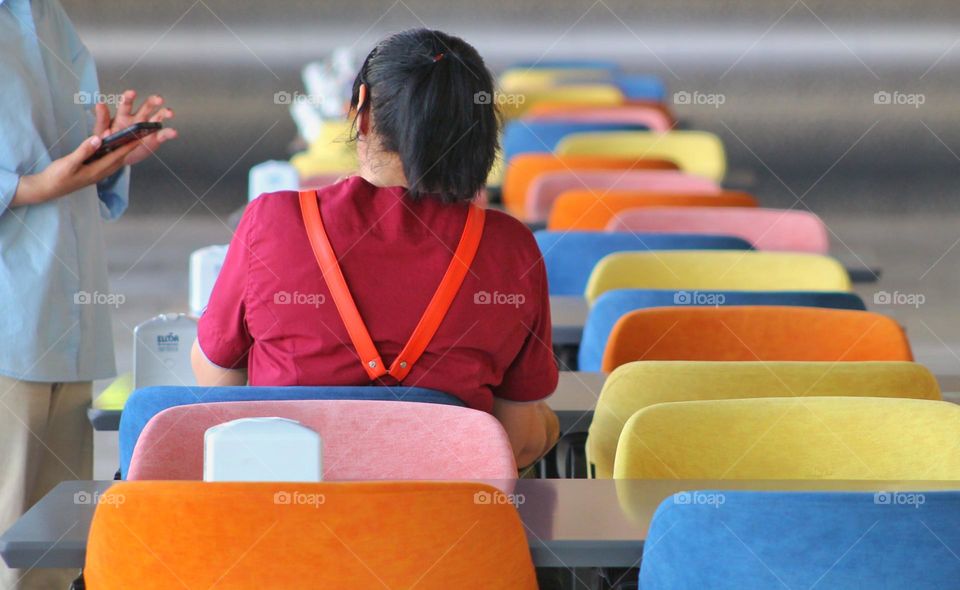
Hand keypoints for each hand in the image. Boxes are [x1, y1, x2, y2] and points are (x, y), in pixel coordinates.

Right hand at [12, 135, 138, 205]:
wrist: (47, 189)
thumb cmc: (57, 176)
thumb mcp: (69, 162)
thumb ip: (84, 151)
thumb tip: (98, 139)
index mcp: (98, 170)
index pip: (118, 155)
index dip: (130, 145)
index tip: (141, 136)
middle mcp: (101, 173)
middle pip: (121, 158)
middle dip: (132, 147)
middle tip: (143, 136)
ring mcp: (97, 174)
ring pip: (116, 161)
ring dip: (125, 151)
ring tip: (133, 141)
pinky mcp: (92, 173)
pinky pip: (109, 162)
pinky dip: (115, 154)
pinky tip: (116, 150)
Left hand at [93, 89, 176, 166]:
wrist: (117, 157)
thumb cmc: (108, 141)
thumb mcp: (100, 131)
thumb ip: (101, 119)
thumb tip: (99, 104)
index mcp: (123, 116)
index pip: (126, 104)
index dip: (129, 98)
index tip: (132, 93)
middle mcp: (138, 119)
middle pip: (146, 106)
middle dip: (153, 101)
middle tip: (158, 99)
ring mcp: (148, 128)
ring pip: (158, 117)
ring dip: (164, 113)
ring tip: (169, 112)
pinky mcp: (155, 138)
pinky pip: (163, 134)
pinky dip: (169, 133)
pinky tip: (173, 132)